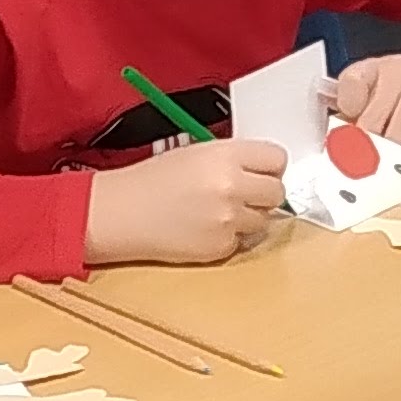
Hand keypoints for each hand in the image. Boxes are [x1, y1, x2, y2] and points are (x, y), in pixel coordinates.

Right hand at [86, 139, 286, 264]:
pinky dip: (229, 237)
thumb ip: (233, 157)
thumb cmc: (152, 181)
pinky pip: (242, 241)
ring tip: (217, 211)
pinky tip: (204, 228)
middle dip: (264, 193)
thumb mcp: (195, 152)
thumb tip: (262, 168)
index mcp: (226, 155)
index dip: (270, 166)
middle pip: (278, 192)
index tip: (262, 171)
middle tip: (243, 193)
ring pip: (263, 220)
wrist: (122, 213)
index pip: (278, 158)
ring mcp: (229, 220)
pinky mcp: (221, 248)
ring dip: (248, 217)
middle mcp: (232, 186)